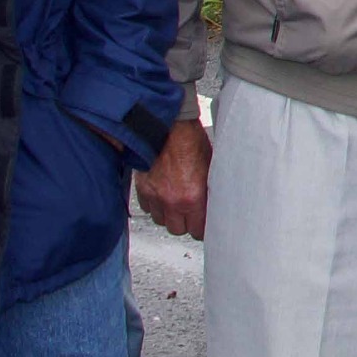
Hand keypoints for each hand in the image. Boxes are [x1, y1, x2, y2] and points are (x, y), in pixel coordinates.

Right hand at [136, 117, 209, 238]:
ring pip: (161, 221)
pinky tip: (162, 195)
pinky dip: (154, 205)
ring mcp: (155, 196)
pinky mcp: (142, 188)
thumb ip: (208, 190)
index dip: (202, 228)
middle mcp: (172, 201)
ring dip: (169, 215)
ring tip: (176, 204)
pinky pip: (147, 208)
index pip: (198, 231)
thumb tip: (214, 202)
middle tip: (190, 214)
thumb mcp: (210, 167)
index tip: (203, 223)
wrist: (167, 125)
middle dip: (185, 223)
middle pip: (178, 230)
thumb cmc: (189, 140)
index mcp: (192, 198)